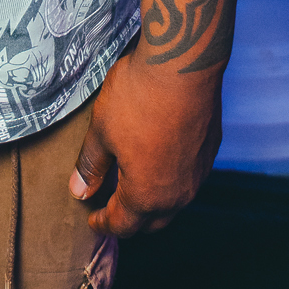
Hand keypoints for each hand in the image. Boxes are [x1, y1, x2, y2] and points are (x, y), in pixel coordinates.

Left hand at [68, 48, 221, 236]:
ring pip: (174, 201)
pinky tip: (159, 159)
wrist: (182, 63)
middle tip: (112, 207)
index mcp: (147, 196)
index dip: (104, 224)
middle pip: (152, 221)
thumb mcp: (102, 130)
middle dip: (130, 219)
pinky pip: (189, 177)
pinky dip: (171, 178)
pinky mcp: (209, 149)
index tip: (93, 220)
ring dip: (153, 200)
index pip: (123, 225)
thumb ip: (91, 165)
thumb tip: (79, 190)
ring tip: (134, 185)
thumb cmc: (137, 97)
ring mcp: (198, 173)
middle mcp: (178, 194)